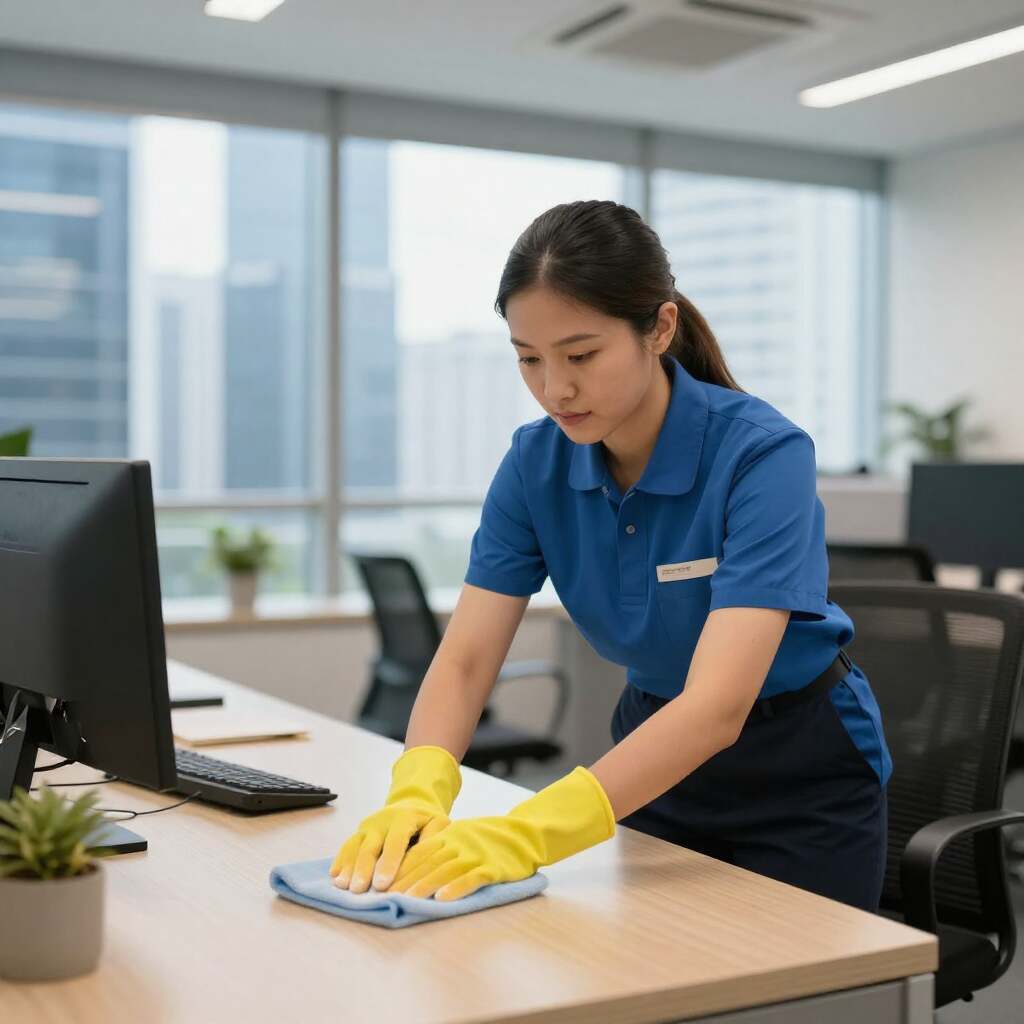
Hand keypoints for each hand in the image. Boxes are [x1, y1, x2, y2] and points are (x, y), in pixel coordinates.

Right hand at [331, 803, 449, 892]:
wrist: (412, 803)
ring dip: (348, 866)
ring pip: (355, 846)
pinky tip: (334, 875)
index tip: (382, 884)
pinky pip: (347, 845)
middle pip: (370, 846)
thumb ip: (433, 838)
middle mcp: (382, 821)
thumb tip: (426, 859)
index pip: (395, 841)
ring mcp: (368, 826)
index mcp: (404, 818)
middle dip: (363, 868)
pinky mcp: (359, 832)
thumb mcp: (438, 823)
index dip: (389, 863)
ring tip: (342, 886)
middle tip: (358, 889)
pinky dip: (340, 859)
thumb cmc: (427, 820)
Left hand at [388, 765, 615, 900]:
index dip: (399, 868)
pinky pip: (470, 878)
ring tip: (407, 900)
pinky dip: (455, 889)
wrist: (524, 834)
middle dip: (405, 880)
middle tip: (387, 897)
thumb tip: (412, 867)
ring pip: (444, 871)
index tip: (382, 885)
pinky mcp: (492, 867)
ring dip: (424, 886)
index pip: (418, 852)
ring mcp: (475, 854)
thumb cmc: (489, 839)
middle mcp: (458, 843)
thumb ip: (440, 848)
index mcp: (448, 835)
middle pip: (427, 862)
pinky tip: (442, 900)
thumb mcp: (461, 837)